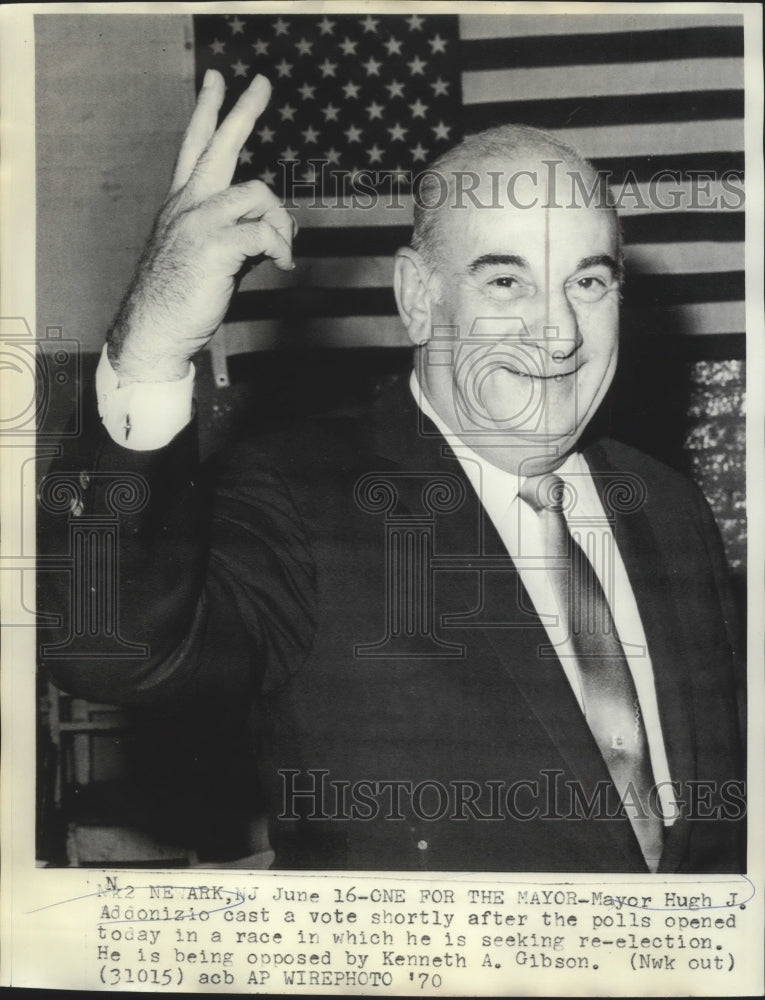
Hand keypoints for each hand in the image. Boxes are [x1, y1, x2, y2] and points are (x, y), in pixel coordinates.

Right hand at [107, 71, 294, 382]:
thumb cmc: (180, 298)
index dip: (208, 110)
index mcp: (182, 203)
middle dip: (243, 110)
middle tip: (262, 83)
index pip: (194, 145)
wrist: (154, 330)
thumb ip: (237, 235)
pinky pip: (263, 232)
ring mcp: (199, 223)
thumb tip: (275, 233)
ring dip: (280, 222)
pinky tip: (283, 265)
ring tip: (282, 252)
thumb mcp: (208, 256)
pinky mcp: (215, 247)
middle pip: (218, 145)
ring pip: (256, 193)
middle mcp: (188, 205)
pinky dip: (281, 247)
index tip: (217, 79)